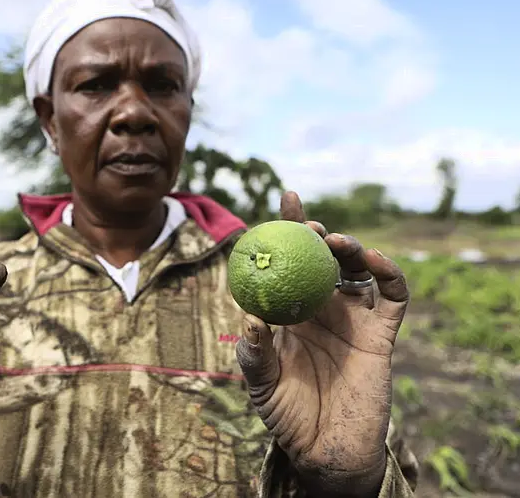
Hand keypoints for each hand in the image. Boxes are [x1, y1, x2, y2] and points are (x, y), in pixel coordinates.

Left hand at [236, 192, 408, 496]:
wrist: (324, 449)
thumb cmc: (286, 414)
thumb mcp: (260, 382)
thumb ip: (255, 352)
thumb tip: (254, 318)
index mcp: (292, 311)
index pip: (290, 261)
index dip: (289, 227)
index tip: (285, 198)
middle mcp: (322, 308)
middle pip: (324, 258)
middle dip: (316, 232)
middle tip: (307, 224)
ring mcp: (354, 319)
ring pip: (358, 269)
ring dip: (350, 247)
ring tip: (333, 241)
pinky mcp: (381, 335)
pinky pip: (393, 296)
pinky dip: (389, 273)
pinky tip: (372, 260)